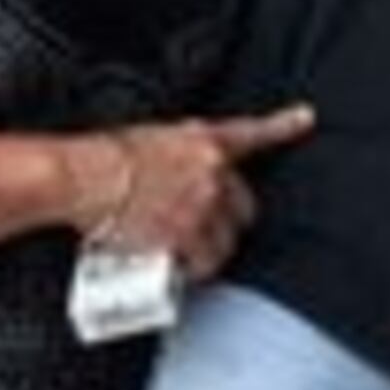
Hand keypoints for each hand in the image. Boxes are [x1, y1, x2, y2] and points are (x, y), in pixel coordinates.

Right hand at [84, 103, 316, 280]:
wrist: (84, 174)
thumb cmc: (104, 156)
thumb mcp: (150, 140)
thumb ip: (177, 156)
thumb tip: (177, 177)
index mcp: (202, 141)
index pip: (252, 132)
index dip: (283, 125)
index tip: (305, 118)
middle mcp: (211, 171)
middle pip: (244, 207)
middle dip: (228, 222)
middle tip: (201, 231)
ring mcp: (203, 205)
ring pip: (226, 242)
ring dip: (209, 251)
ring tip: (182, 253)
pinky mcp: (187, 234)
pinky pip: (204, 264)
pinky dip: (192, 271)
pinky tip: (176, 268)